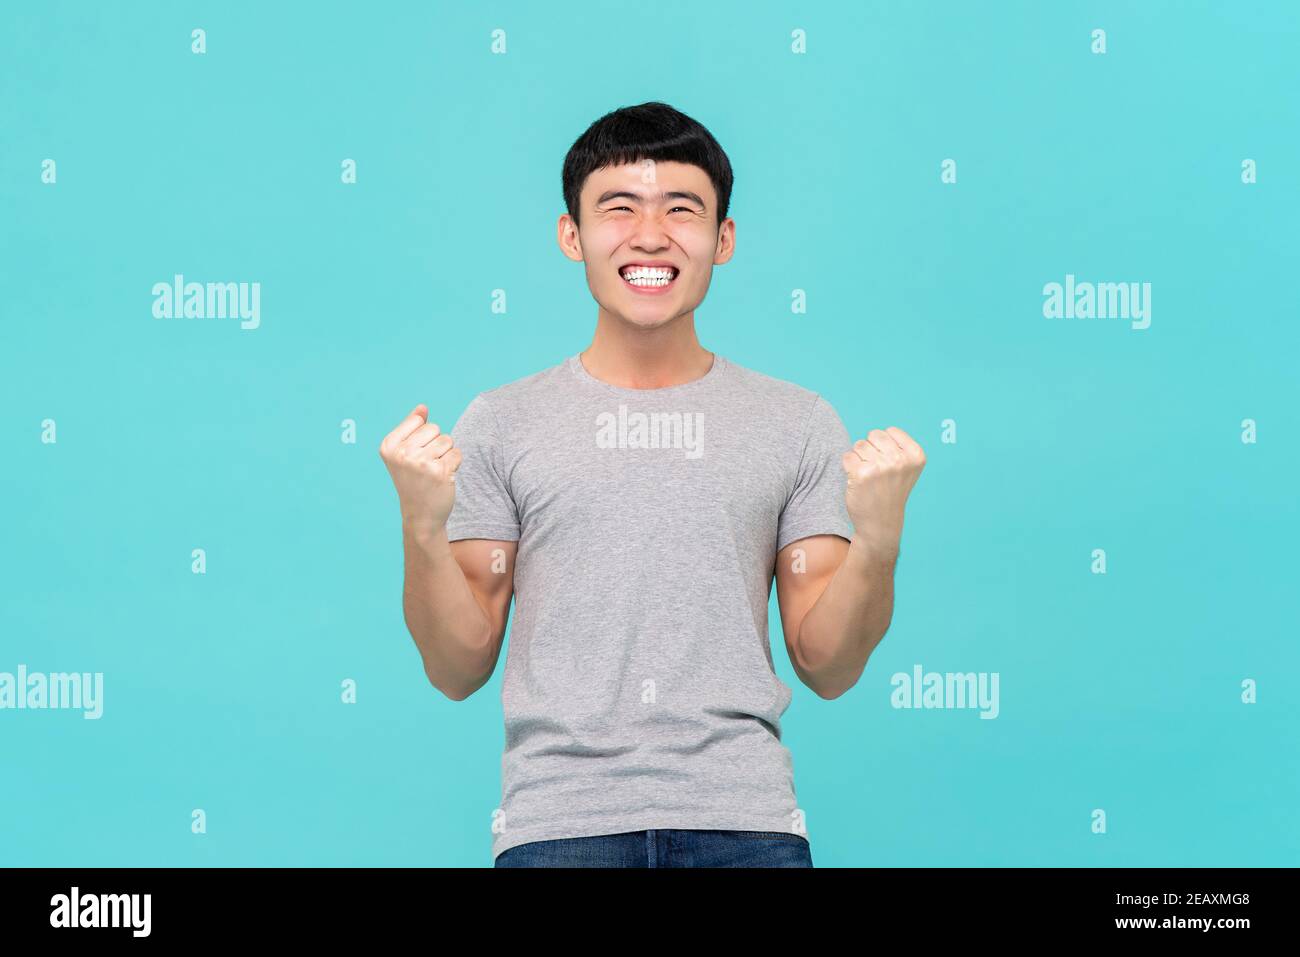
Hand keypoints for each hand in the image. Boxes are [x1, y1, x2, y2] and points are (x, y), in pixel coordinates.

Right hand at [378, 404, 462, 533]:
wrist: (421, 516)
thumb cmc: (414, 481)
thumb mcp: (405, 453)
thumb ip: (412, 427)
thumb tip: (423, 407)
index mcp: (389, 445)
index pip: (419, 420)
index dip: (423, 436)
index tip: (414, 456)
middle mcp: (401, 453)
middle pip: (434, 428)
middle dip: (436, 444)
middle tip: (426, 466)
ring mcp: (420, 462)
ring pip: (447, 440)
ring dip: (446, 454)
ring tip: (434, 471)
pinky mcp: (440, 471)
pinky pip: (457, 453)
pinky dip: (454, 465)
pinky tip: (443, 478)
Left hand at [841, 427, 925, 558]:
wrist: (881, 523)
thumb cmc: (891, 492)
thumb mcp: (907, 468)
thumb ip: (898, 447)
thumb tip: (875, 434)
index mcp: (916, 455)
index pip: (890, 431)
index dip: (885, 446)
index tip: (889, 465)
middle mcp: (900, 460)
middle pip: (874, 435)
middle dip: (871, 449)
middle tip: (876, 471)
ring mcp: (880, 466)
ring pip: (859, 445)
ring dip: (859, 459)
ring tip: (869, 477)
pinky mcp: (861, 474)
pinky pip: (847, 456)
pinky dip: (849, 467)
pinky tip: (858, 481)